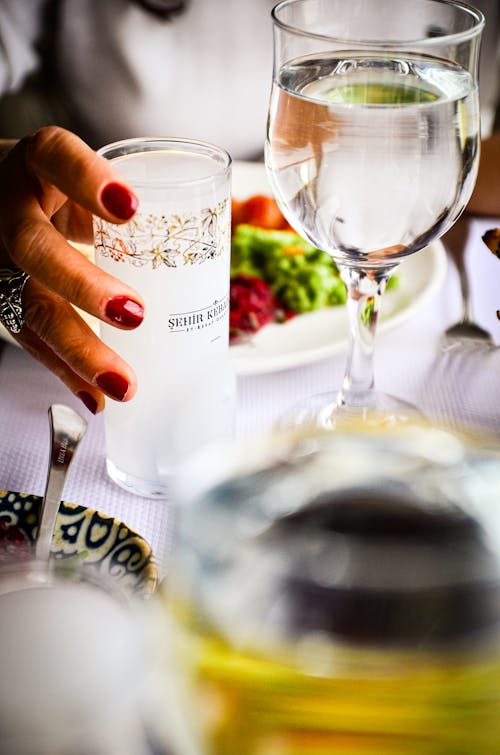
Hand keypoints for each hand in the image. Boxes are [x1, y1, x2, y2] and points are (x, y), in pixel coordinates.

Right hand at [0, 126, 144, 413]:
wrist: (3, 202)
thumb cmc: (59, 192)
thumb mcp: (85, 179)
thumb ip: (127, 199)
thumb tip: (218, 222)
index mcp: (38, 165)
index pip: (56, 158)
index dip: (88, 180)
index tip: (130, 206)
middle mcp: (10, 211)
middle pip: (35, 248)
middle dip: (83, 286)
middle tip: (133, 314)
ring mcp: (0, 261)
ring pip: (30, 307)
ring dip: (78, 350)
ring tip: (123, 383)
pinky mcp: (2, 300)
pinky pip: (31, 341)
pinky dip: (67, 373)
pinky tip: (96, 397)